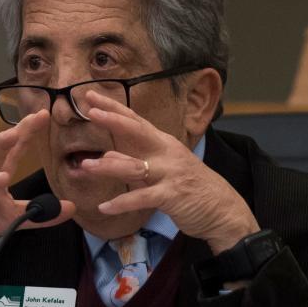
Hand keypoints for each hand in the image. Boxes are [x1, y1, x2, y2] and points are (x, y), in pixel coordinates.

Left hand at [79, 91, 258, 254]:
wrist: (223, 211)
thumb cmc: (189, 189)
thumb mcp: (161, 171)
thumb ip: (134, 163)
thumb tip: (106, 156)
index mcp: (163, 144)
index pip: (135, 121)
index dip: (113, 108)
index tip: (91, 96)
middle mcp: (166, 153)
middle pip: (137, 132)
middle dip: (113, 120)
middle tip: (90, 111)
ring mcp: (170, 173)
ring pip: (134, 166)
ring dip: (108, 167)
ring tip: (84, 166)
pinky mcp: (171, 195)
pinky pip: (142, 198)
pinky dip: (122, 203)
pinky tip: (104, 206)